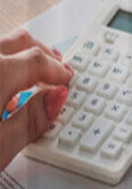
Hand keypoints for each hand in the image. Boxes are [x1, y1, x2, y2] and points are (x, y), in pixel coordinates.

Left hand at [0, 29, 72, 170]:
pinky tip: (4, 89)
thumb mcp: (0, 147)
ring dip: (20, 57)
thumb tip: (56, 98)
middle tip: (59, 70)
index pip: (38, 61)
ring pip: (1, 46)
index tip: (68, 82)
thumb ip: (33, 119)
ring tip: (33, 76)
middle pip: (19, 41)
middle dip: (44, 53)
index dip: (60, 72)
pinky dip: (2, 67)